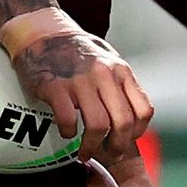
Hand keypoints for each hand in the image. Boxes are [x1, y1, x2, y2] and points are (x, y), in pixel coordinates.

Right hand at [3, 9, 153, 150]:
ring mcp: (80, 81)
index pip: (143, 110)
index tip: (127, 140)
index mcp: (120, 71)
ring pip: (98, 126)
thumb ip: (121, 83)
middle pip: (123, 122)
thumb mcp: (108, 59)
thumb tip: (133, 114)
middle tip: (109, 154)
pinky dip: (68, 133)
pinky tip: (66, 133)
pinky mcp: (55, 87)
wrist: (42, 32)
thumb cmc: (76, 49)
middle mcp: (104, 75)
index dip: (138, 132)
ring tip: (85, 153)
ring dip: (92, 147)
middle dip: (117, 146)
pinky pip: (68, 120)